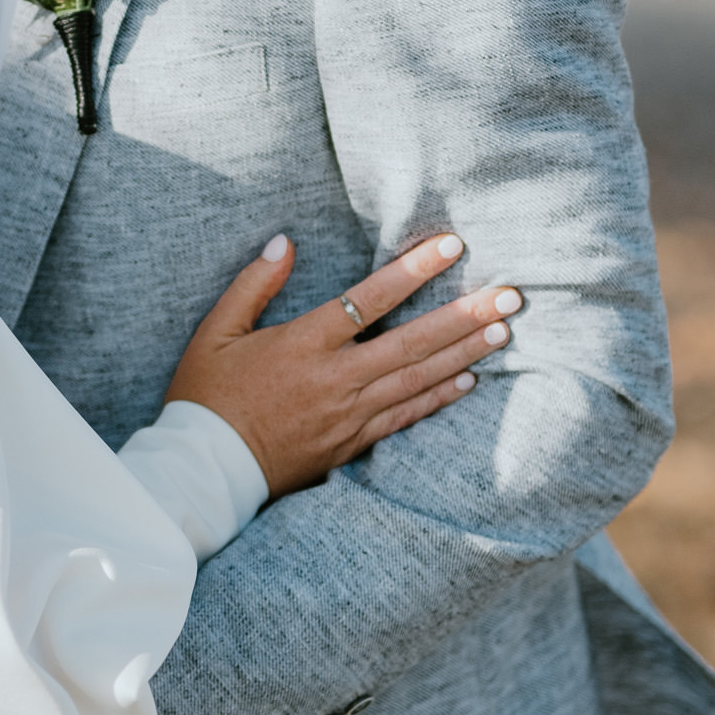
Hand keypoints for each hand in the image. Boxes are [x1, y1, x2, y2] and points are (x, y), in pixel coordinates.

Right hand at [164, 232, 522, 498]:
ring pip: (417, 379)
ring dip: (463, 353)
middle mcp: (334, 378)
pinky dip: (439, 397)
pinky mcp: (352, 443)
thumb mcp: (215, 332)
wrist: (205, 471)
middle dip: (463, 316)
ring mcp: (348, 414)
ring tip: (503, 330)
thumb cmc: (205, 396)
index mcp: (301, 343)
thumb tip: (285, 242)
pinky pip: (406, 417)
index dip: (412, 270)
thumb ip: (253, 284)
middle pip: (411, 341)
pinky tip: (470, 380)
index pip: (367, 299)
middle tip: (509, 295)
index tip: (452, 246)